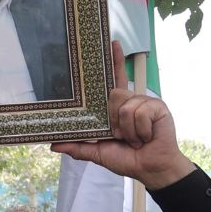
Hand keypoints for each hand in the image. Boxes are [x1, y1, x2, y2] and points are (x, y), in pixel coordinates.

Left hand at [52, 44, 195, 189]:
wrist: (150, 169)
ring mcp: (145, 102)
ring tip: (137, 139)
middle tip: (122, 137)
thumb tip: (52, 144)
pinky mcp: (157, 106)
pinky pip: (140, 111)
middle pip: (114, 94)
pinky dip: (140, 130)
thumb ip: (77, 147)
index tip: (113, 42)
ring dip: (128, 129)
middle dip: (115, 121)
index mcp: (118, 108)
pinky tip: (147, 136)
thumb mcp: (98, 153)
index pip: (115, 80)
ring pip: (125, 105)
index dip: (115, 61)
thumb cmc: (128, 159)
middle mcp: (131, 101)